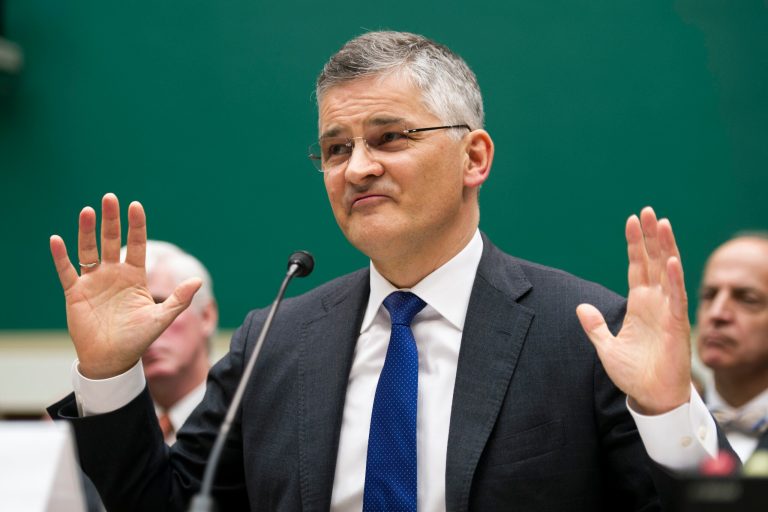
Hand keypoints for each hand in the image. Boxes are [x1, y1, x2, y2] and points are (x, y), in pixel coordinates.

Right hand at [50, 193, 200, 378]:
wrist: (112, 359)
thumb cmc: (138, 339)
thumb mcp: (161, 319)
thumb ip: (179, 300)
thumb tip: (198, 281)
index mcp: (134, 277)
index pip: (136, 245)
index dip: (136, 225)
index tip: (135, 205)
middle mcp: (113, 274)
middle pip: (110, 241)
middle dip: (110, 220)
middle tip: (110, 198)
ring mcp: (93, 282)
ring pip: (88, 250)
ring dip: (87, 231)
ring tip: (88, 211)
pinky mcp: (75, 293)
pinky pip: (66, 271)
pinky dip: (61, 257)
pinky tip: (57, 240)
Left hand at [576, 207, 690, 414]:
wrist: (650, 397)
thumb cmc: (634, 373)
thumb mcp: (606, 347)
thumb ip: (594, 326)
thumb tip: (580, 307)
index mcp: (639, 304)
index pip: (637, 266)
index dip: (635, 244)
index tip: (632, 220)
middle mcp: (655, 302)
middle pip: (654, 261)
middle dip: (651, 236)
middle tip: (648, 210)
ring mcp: (667, 311)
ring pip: (667, 272)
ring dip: (665, 247)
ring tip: (662, 222)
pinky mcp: (676, 324)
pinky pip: (676, 298)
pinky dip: (675, 279)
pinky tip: (672, 260)